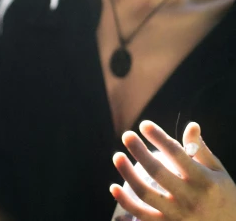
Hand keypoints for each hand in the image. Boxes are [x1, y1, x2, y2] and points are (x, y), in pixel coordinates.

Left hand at [111, 120, 235, 220]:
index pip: (177, 154)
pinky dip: (125, 202)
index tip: (144, 125)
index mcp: (204, 181)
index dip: (159, 137)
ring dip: (127, 173)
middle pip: (157, 172)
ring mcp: (178, 215)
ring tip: (118, 156)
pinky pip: (141, 215)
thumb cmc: (222, 195)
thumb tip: (191, 125)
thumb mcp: (218, 172)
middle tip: (127, 135)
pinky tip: (114, 187)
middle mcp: (191, 198)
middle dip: (139, 151)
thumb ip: (201, 150)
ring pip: (145, 193)